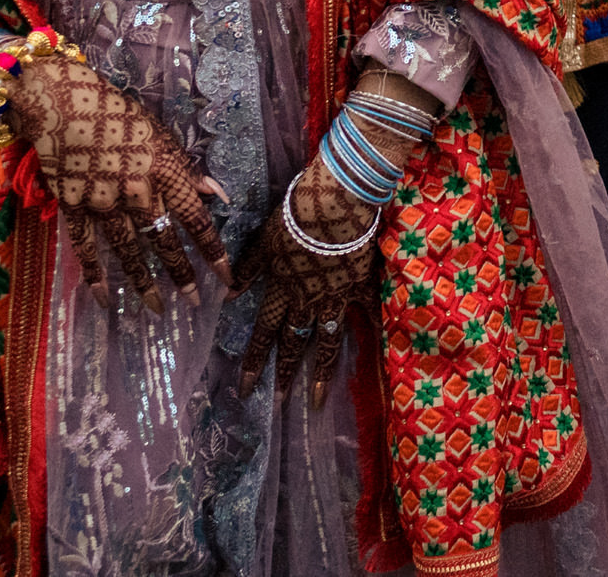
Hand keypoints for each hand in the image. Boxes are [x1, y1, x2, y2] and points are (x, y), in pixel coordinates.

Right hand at [8, 52, 230, 313]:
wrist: (62, 103)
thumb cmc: (119, 115)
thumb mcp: (161, 136)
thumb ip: (188, 171)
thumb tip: (219, 196)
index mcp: (164, 171)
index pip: (196, 219)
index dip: (213, 251)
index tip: (227, 278)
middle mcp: (136, 191)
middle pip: (164, 241)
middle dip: (181, 275)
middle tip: (194, 303)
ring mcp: (102, 201)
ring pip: (127, 251)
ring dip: (143, 282)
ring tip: (156, 309)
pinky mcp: (72, 206)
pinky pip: (85, 248)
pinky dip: (95, 275)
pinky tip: (105, 298)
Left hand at [231, 162, 377, 408]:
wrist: (334, 203)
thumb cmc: (294, 217)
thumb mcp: (264, 241)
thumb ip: (248, 269)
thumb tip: (227, 294)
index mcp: (281, 290)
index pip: (263, 333)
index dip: (253, 362)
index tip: (244, 390)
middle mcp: (307, 301)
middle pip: (294, 344)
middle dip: (285, 375)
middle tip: (280, 404)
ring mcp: (336, 296)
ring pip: (327, 340)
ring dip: (321, 372)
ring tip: (317, 399)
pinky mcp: (361, 285)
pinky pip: (369, 311)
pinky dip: (374, 328)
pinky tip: (381, 349)